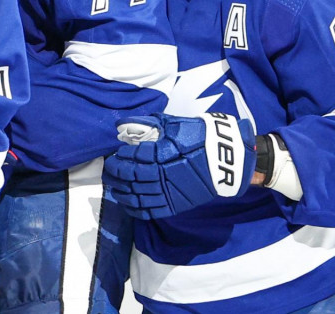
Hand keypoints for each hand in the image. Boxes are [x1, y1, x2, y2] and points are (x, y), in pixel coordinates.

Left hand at [103, 112, 255, 218]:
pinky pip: (150, 211)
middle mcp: (163, 175)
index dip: (122, 156)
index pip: (134, 157)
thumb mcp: (176, 125)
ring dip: (121, 191)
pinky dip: (135, 209)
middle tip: (108, 170)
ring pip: (137, 195)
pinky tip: (126, 203)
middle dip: (116, 173)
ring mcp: (169, 192)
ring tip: (113, 186)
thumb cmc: (200, 138)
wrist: (226, 160)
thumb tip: (127, 124)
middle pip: (131, 177)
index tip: (116, 154)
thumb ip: (151, 124)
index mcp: (163, 154)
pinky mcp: (175, 205)